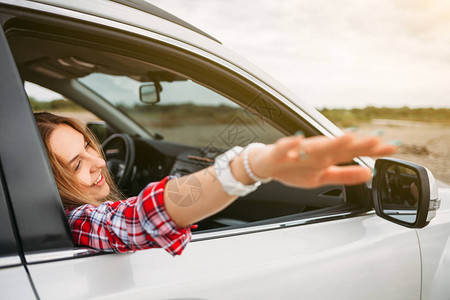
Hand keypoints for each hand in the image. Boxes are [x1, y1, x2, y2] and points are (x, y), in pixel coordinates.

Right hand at [251, 133, 396, 187]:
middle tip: (376, 140)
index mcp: (326, 157)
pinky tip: (298, 141)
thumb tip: (369, 174)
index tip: (391, 147)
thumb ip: (344, 176)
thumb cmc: (294, 169)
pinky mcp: (279, 152)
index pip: (352, 153)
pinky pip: (284, 148)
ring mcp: (297, 151)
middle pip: (338, 147)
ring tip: (348, 138)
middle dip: (357, 144)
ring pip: (315, 146)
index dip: (371, 151)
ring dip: (330, 141)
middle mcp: (315, 151)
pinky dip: (290, 144)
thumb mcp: (321, 177)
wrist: (266, 164)